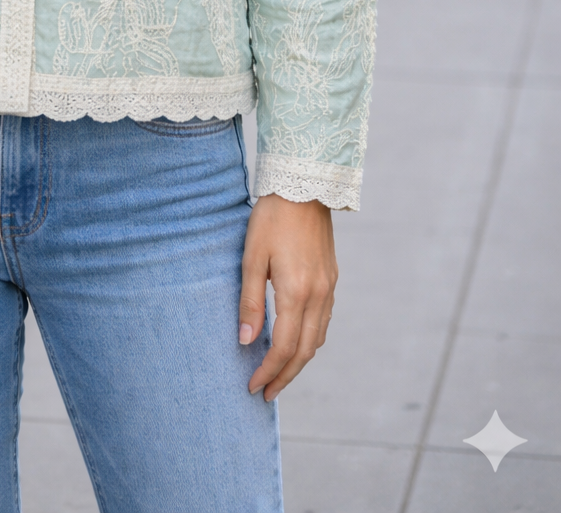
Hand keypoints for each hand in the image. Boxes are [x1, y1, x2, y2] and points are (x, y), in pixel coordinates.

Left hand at [239, 193, 337, 400]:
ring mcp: (329, 288)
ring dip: (299, 361)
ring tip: (278, 372)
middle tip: (266, 393)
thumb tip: (245, 341)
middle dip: (285, 376)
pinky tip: (296, 340)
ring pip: (317, 339)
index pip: (283, 347)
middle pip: (304, 352)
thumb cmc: (272, 218)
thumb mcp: (252, 257)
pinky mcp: (332, 278)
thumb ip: (250, 301)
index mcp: (297, 292)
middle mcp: (318, 296)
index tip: (253, 386)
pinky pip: (324, 321)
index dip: (268, 371)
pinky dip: (310, 340)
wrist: (304, 185)